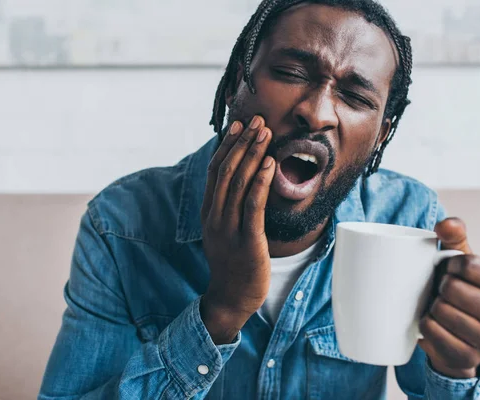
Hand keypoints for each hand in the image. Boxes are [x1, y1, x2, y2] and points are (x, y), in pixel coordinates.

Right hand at [199, 116, 274, 343]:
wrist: (231, 298)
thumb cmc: (233, 262)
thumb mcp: (224, 230)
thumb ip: (228, 206)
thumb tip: (242, 180)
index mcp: (209, 212)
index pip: (216, 170)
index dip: (227, 145)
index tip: (240, 124)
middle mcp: (215, 216)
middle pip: (227, 171)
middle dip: (243, 143)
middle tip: (258, 120)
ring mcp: (229, 229)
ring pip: (238, 183)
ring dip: (252, 155)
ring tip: (265, 133)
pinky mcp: (247, 241)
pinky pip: (252, 206)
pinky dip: (260, 182)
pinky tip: (270, 164)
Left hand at [419, 218, 479, 377]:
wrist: (457, 332)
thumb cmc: (460, 288)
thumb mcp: (460, 260)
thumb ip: (454, 235)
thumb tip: (446, 225)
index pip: (468, 265)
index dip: (450, 266)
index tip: (451, 273)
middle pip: (453, 289)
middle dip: (440, 287)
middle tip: (443, 293)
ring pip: (441, 311)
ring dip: (432, 307)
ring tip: (440, 308)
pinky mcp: (469, 359)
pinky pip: (431, 332)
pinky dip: (425, 325)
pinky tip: (434, 324)